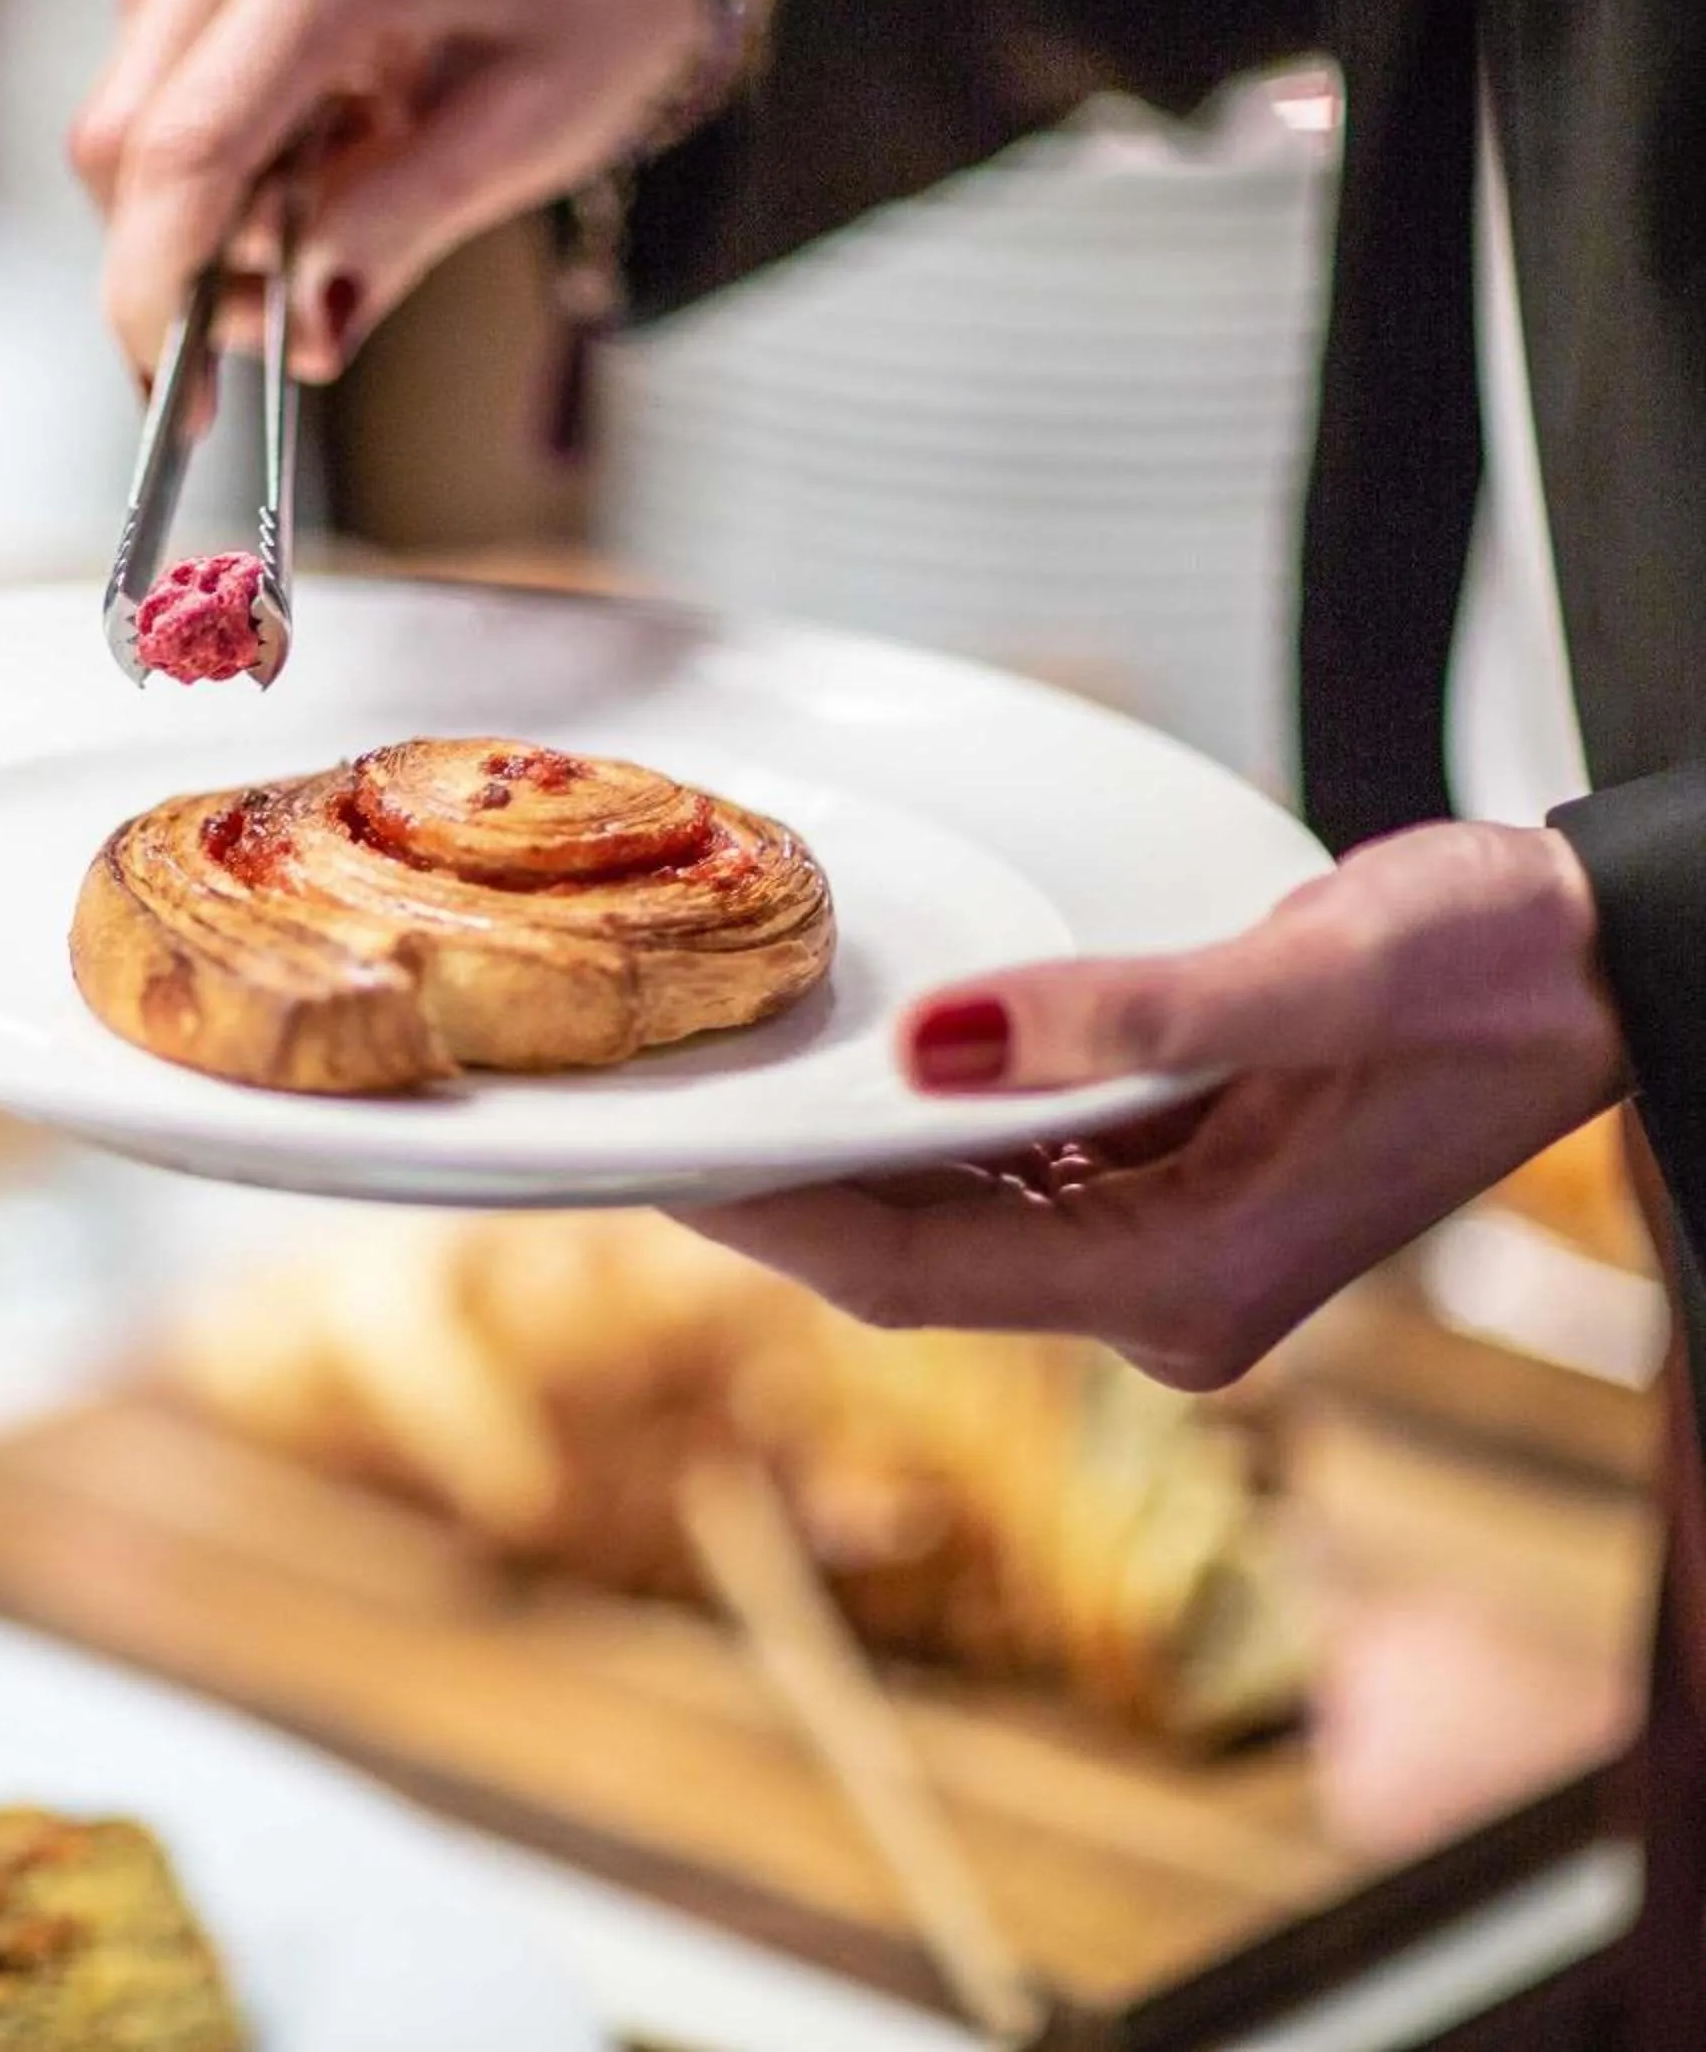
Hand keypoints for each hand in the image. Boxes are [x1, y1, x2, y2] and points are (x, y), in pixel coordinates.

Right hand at [69, 0, 771, 384]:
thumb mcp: (525, 134)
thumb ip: (399, 228)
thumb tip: (305, 332)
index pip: (184, 153)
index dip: (159, 297)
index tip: (186, 406)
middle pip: (125, 157)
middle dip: (188, 271)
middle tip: (300, 317)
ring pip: (125, 148)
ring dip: (208, 224)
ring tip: (345, 196)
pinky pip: (151, 118)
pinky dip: (215, 180)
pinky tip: (315, 155)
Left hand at [677, 822, 1628, 1388]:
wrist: (1600, 960)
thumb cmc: (1494, 966)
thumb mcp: (1312, 971)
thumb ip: (1123, 1016)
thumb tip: (928, 1040)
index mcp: (1185, 1284)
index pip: (909, 1274)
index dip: (767, 1219)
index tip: (652, 1154)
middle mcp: (1162, 1294)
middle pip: (909, 1254)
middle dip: (778, 1186)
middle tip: (653, 1095)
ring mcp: (1162, 1247)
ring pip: (945, 1213)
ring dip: (842, 1148)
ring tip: (722, 1063)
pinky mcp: (1167, 1191)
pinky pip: (1002, 1172)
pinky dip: (921, 1121)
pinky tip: (859, 1055)